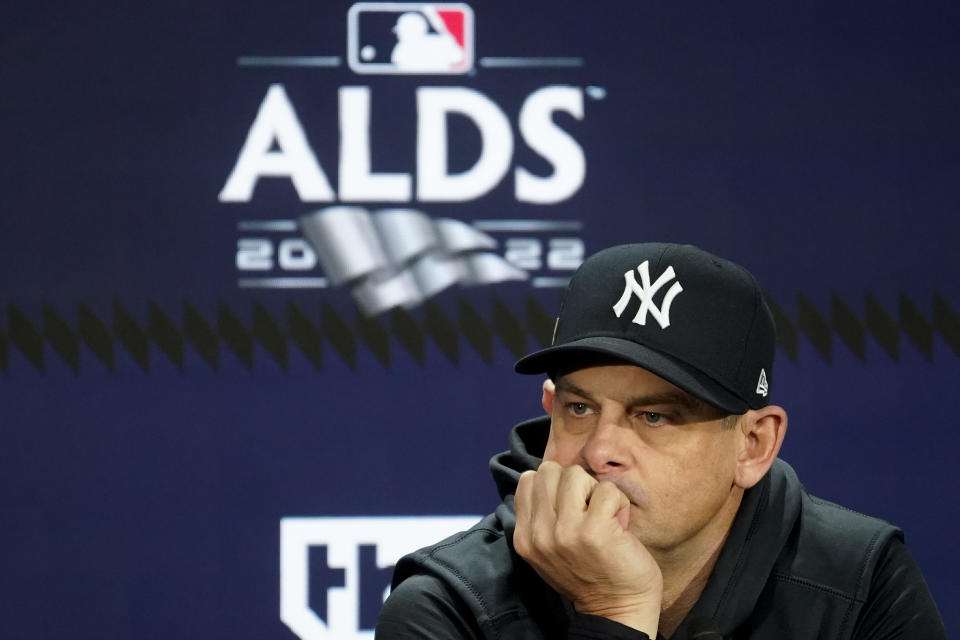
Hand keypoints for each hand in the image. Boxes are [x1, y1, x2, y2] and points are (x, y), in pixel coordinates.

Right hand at [513, 461, 662, 634]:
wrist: (617, 608)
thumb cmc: (588, 572)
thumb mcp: (549, 548)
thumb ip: (541, 516)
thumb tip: (547, 476)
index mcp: (524, 537)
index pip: (528, 480)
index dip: (554, 485)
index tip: (570, 508)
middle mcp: (539, 534)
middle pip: (550, 471)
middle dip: (574, 484)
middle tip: (588, 510)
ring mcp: (565, 532)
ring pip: (576, 475)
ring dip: (595, 491)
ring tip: (603, 516)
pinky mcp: (594, 531)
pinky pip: (606, 489)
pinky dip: (618, 502)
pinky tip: (619, 525)